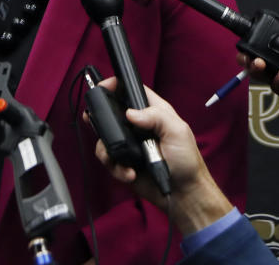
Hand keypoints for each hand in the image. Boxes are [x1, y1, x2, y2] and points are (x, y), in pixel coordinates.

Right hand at [90, 78, 232, 235]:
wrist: (183, 194)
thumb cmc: (186, 160)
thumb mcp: (177, 132)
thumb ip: (156, 117)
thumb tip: (130, 113)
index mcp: (153, 112)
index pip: (131, 91)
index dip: (116, 85)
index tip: (102, 87)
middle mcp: (137, 126)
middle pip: (111, 112)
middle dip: (100, 116)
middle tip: (92, 119)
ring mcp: (129, 144)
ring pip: (105, 137)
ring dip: (108, 149)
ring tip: (122, 159)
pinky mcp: (123, 162)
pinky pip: (109, 160)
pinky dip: (116, 167)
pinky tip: (130, 173)